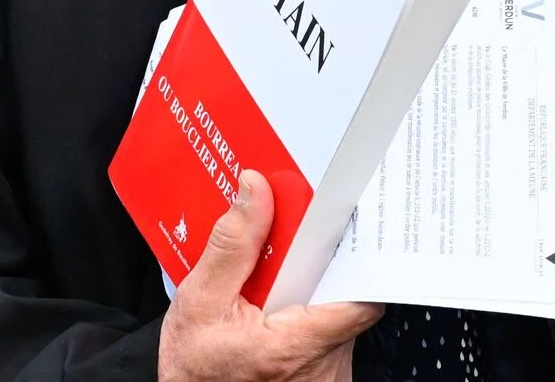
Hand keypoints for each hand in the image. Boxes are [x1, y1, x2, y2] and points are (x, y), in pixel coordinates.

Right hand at [158, 170, 380, 381]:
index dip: (355, 259)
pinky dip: (305, 315)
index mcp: (295, 346)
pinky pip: (330, 333)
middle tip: (283, 253)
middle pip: (345, 295)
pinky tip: (273, 311)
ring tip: (270, 285)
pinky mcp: (326, 376)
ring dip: (308, 291)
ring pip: (336, 312)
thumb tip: (256, 191)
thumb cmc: (195, 369)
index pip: (360, 297)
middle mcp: (323, 364)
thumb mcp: (199, 301)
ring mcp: (328, 374)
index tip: (338, 229)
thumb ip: (232, 245)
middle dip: (316, 268)